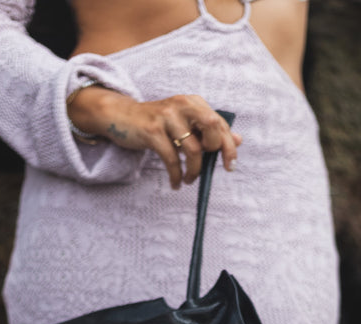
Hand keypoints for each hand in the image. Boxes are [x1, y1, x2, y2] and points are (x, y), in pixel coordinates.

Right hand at [68, 86, 241, 188]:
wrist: (122, 116)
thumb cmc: (158, 124)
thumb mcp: (185, 124)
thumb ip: (209, 131)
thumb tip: (238, 139)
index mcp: (194, 103)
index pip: (220, 123)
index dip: (229, 146)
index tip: (230, 166)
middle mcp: (183, 105)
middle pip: (212, 128)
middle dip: (214, 152)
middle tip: (207, 168)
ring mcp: (167, 117)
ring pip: (192, 149)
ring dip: (193, 171)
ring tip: (188, 180)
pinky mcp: (152, 130)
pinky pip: (171, 159)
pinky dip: (175, 175)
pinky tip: (175, 183)